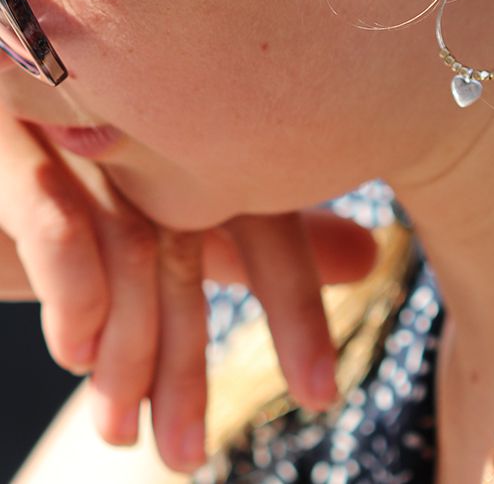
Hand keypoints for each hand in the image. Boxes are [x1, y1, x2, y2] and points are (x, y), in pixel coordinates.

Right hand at [0, 110, 377, 471]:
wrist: (14, 140)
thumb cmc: (97, 177)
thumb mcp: (179, 215)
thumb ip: (258, 239)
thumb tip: (372, 254)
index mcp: (213, 148)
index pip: (271, 228)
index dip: (299, 312)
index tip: (320, 394)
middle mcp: (165, 132)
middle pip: (199, 248)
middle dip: (192, 361)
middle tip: (189, 459)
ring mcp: (95, 129)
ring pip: (135, 251)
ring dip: (128, 351)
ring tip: (121, 436)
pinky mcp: (20, 137)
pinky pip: (59, 222)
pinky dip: (75, 293)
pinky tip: (73, 355)